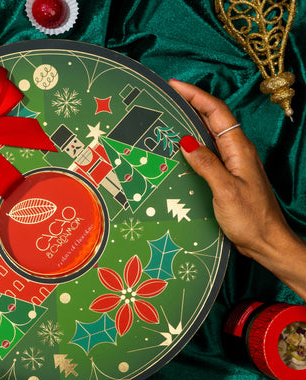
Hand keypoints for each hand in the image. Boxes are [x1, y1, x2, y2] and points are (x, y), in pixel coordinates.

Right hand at [170, 79, 305, 300]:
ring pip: (208, 134)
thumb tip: (185, 141)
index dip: (195, 95)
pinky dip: (191, 144)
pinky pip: (207, 152)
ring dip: (189, 121)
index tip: (173, 85)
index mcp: (238, 149)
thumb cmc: (250, 219)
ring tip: (165, 117)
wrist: (267, 243)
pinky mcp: (226, 176)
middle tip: (163, 97)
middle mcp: (236, 151)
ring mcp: (232, 163)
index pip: (216, 112)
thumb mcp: (225, 191)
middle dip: (190, 102)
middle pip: (212, 118)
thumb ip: (206, 165)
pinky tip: (176, 149)